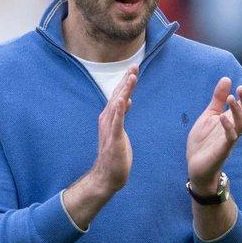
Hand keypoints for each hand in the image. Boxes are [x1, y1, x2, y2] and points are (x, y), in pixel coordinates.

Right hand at [90, 64, 137, 191]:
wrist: (107, 176)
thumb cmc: (114, 154)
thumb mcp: (120, 130)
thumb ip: (122, 115)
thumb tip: (127, 100)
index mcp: (110, 118)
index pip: (118, 96)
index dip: (125, 82)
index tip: (133, 69)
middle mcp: (107, 120)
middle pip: (117, 96)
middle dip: (126, 81)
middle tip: (134, 66)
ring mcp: (110, 129)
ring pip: (117, 106)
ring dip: (124, 91)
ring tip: (131, 77)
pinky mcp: (114, 139)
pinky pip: (117, 123)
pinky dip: (120, 111)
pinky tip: (124, 101)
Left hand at [187, 77, 241, 191]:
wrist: (196, 165)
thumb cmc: (203, 141)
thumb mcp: (209, 115)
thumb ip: (218, 99)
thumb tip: (227, 78)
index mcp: (231, 120)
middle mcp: (234, 129)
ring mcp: (229, 140)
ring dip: (238, 111)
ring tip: (231, 97)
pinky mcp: (223, 150)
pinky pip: (230, 138)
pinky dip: (227, 127)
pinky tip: (221, 117)